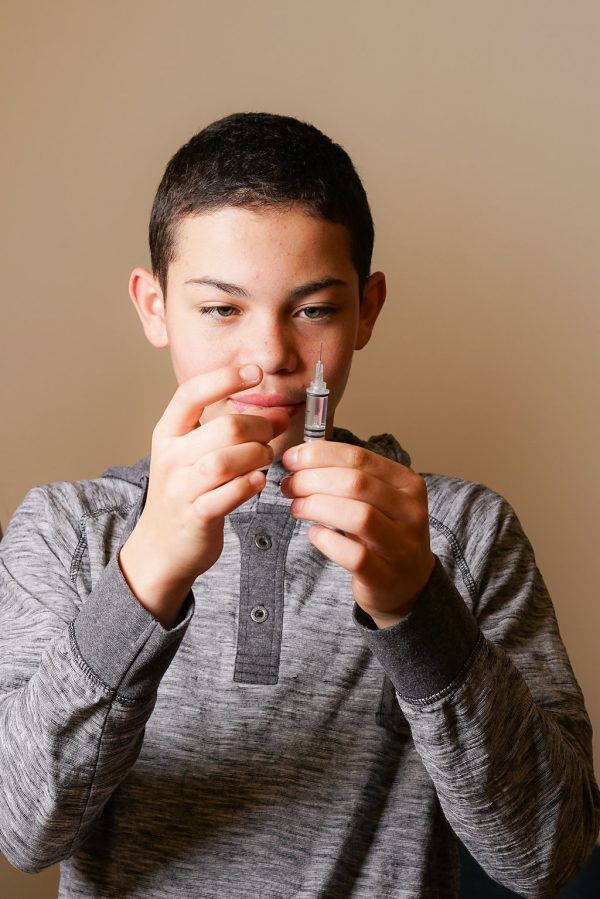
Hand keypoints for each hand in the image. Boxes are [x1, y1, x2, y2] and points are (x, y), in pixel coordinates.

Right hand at [118, 364, 289, 625]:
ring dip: (256, 456)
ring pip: (226, 461)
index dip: (226, 378)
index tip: (255, 372)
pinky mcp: (195, 516)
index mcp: (167, 433)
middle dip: (259, 426)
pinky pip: (228, 494)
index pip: (192, 393)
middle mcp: (170, 457)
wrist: (162, 547)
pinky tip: (257, 482)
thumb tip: (275, 414)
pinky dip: (249, 486)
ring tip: (264, 459)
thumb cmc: (185, 493)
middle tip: (273, 431)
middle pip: (224, 428)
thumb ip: (226, 432)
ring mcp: (180, 488)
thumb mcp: (192, 454)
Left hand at [280, 441, 435, 628]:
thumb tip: (298, 459)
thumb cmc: (382, 533)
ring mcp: (402, 546)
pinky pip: (355, 556)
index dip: (319, 455)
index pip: (360, 457)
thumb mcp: (374, 499)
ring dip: (318, 507)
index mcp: (407, 483)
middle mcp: (411, 512)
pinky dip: (328, 542)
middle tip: (290, 485)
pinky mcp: (386, 577)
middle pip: (357, 483)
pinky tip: (314, 534)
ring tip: (297, 508)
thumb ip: (345, 477)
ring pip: (359, 516)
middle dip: (313, 480)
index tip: (292, 458)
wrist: (407, 582)